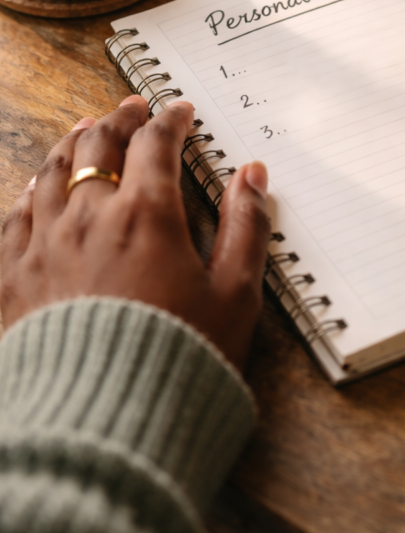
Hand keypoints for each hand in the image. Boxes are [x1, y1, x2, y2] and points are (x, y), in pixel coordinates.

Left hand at [1, 96, 270, 369]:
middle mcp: (88, 218)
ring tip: (83, 131)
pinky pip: (14, 217)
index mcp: (146, 216)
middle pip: (97, 145)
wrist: (103, 423)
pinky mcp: (11, 279)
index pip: (155, 145)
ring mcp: (42, 246)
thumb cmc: (178, 361)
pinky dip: (31, 192)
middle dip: (118, 120)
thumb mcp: (235, 295)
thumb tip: (252, 177)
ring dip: (72, 144)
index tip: (178, 112)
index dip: (169, 121)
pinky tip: (37, 189)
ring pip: (51, 173)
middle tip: (131, 110)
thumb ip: (246, 228)